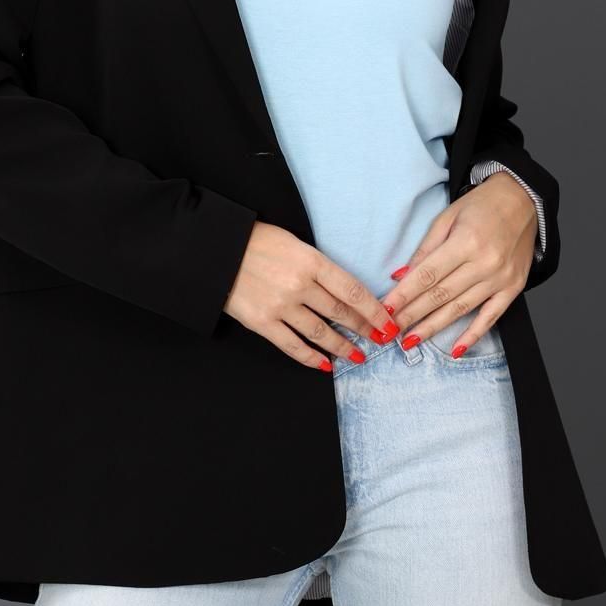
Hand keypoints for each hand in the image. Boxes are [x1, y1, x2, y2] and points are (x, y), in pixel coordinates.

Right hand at [223, 221, 400, 369]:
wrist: (217, 251)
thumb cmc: (257, 241)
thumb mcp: (295, 243)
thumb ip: (318, 266)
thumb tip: (343, 290)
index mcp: (311, 261)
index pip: (353, 291)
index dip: (374, 310)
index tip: (388, 322)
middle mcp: (299, 285)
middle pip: (341, 313)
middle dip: (364, 329)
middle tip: (379, 339)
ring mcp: (281, 306)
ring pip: (321, 333)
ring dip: (342, 346)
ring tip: (357, 355)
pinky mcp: (263, 322)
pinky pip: (292, 345)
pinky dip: (311, 358)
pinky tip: (325, 364)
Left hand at [381, 173, 537, 352]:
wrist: (523, 200)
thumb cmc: (482, 206)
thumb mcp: (447, 217)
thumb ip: (425, 249)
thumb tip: (400, 276)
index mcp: (466, 242)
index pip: (427, 275)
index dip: (404, 295)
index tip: (384, 310)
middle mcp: (484, 263)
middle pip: (440, 295)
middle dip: (412, 315)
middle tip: (389, 331)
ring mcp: (500, 278)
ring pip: (460, 309)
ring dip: (433, 327)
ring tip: (411, 341)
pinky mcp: (513, 288)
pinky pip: (490, 317)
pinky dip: (472, 335)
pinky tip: (455, 350)